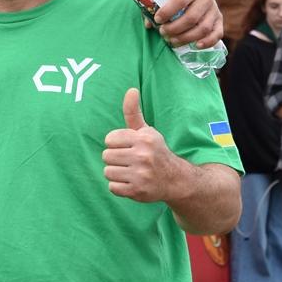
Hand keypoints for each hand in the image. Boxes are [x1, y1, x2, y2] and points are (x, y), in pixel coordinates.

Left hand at [103, 88, 180, 202]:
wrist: (175, 179)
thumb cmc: (155, 151)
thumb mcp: (146, 131)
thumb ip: (133, 112)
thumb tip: (131, 90)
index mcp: (144, 139)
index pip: (109, 139)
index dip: (116, 144)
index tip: (128, 147)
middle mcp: (143, 156)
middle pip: (106, 156)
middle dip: (115, 158)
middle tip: (129, 161)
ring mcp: (141, 175)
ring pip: (107, 172)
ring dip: (116, 173)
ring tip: (130, 171)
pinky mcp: (138, 191)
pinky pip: (112, 187)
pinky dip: (119, 186)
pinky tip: (131, 182)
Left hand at [155, 0, 223, 48]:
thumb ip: (156, 4)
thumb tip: (148, 25)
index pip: (180, 0)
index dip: (167, 12)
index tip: (157, 19)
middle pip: (191, 18)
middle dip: (174, 29)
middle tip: (162, 32)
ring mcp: (214, 10)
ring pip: (203, 28)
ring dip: (186, 38)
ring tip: (172, 40)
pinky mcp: (219, 19)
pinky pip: (217, 34)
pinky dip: (208, 42)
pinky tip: (196, 46)